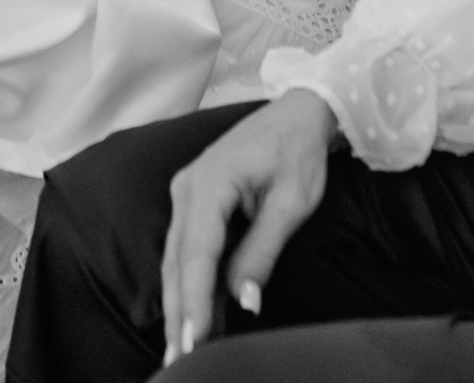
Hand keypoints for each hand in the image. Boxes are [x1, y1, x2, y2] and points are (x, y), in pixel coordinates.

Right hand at [161, 89, 337, 363]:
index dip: (195, 301)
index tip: (194, 341)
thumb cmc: (297, 153)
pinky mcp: (194, 201)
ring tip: (181, 349)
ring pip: (176, 259)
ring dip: (179, 303)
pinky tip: (196, 316)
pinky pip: (186, 249)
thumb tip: (244, 300)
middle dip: (178, 313)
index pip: (197, 254)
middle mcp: (187, 188)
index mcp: (209, 183)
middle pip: (177, 261)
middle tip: (177, 360)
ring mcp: (186, 193)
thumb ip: (264, 250)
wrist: (295, 115)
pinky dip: (188, 284)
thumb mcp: (291, 203)